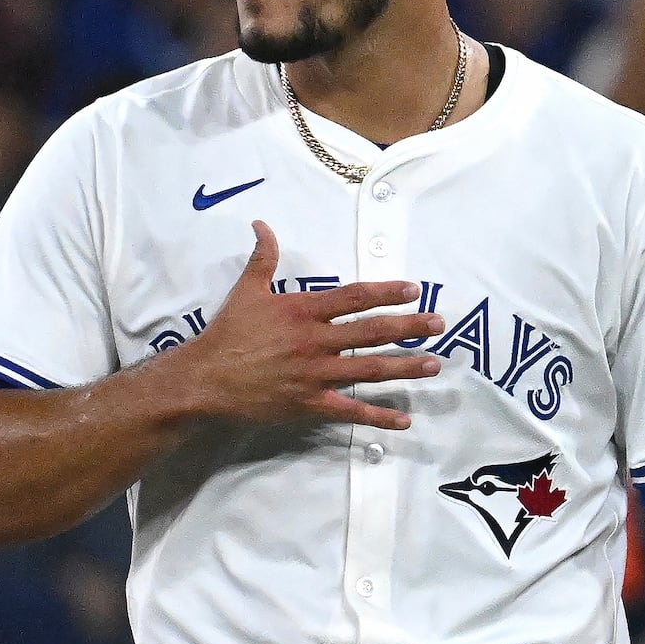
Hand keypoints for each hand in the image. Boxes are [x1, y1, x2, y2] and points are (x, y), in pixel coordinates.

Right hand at [172, 221, 443, 430]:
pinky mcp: (310, 404)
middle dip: (409, 327)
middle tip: (438, 323)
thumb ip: (263, 258)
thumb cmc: (227, 334)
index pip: (354, 298)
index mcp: (303, 311)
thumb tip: (261, 224)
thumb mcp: (246, 290)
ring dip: (405, 367)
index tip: (413, 289)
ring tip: (433, 364)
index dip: (386, 292)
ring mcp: (316, 375)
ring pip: (369, 370)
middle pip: (372, 332)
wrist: (206, 380)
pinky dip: (379, 416)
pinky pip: (351, 411)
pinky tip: (403, 419)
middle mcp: (315, 341)